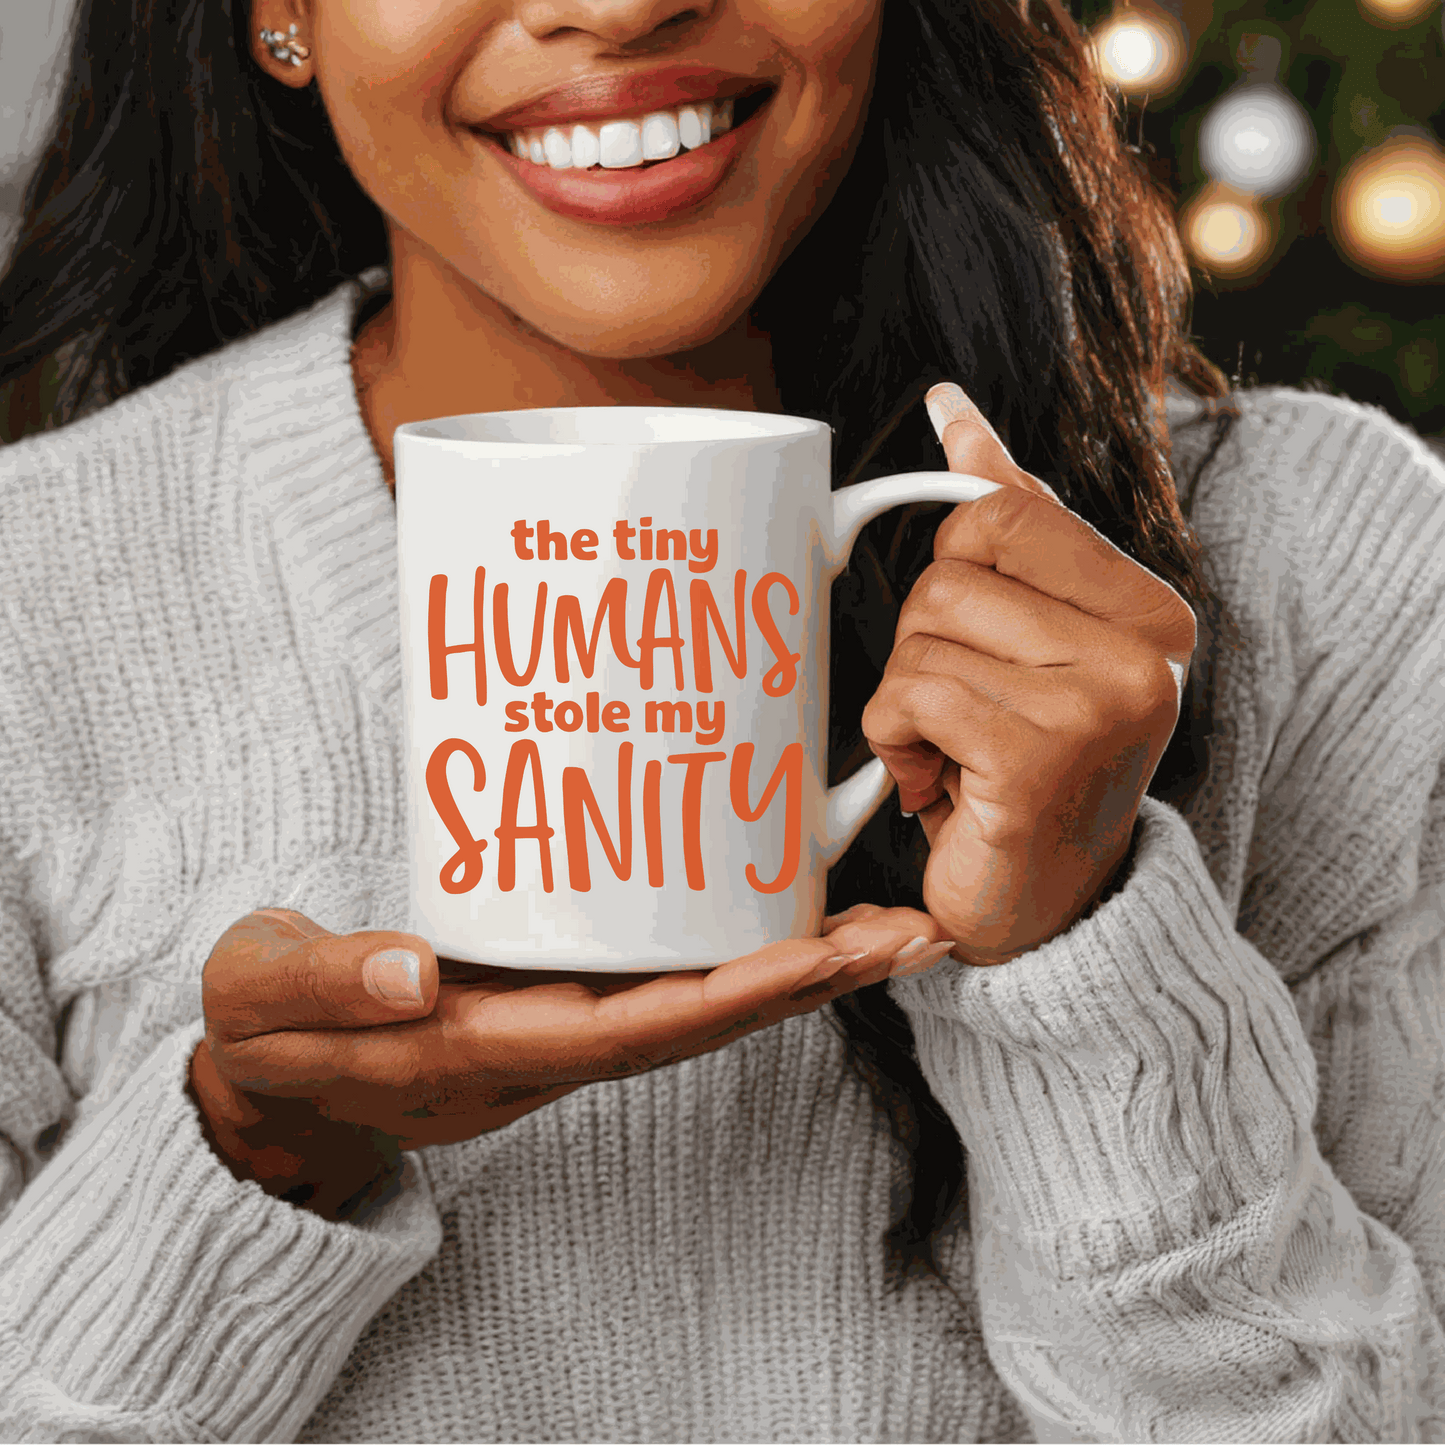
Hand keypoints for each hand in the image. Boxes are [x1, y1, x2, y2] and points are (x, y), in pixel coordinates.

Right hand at [188, 906, 950, 1218]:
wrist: (273, 1068)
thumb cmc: (272, 1030)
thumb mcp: (267, 1001)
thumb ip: (330, 985)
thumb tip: (417, 972)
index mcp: (487, 1052)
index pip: (635, 1030)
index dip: (738, 995)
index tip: (828, 956)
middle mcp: (548, 1046)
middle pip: (705, 1018)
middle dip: (815, 982)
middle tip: (915, 933)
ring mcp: (560, 1021)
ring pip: (700, 996)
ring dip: (802, 967)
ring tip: (891, 922)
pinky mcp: (559, 990)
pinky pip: (667, 972)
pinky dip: (742, 947)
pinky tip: (789, 906)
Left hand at [861, 382, 1195, 966]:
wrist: (1037, 911)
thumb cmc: (1019, 768)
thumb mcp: (1024, 640)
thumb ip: (1006, 523)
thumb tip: (950, 408)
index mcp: (1148, 609)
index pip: (997, 511)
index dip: (950, 575)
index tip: (974, 646)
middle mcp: (1147, 650)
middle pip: (950, 568)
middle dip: (923, 644)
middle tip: (960, 716)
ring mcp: (1104, 702)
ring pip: (922, 630)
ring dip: (905, 698)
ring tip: (951, 754)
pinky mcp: (1045, 755)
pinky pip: (911, 691)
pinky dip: (894, 736)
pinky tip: (932, 783)